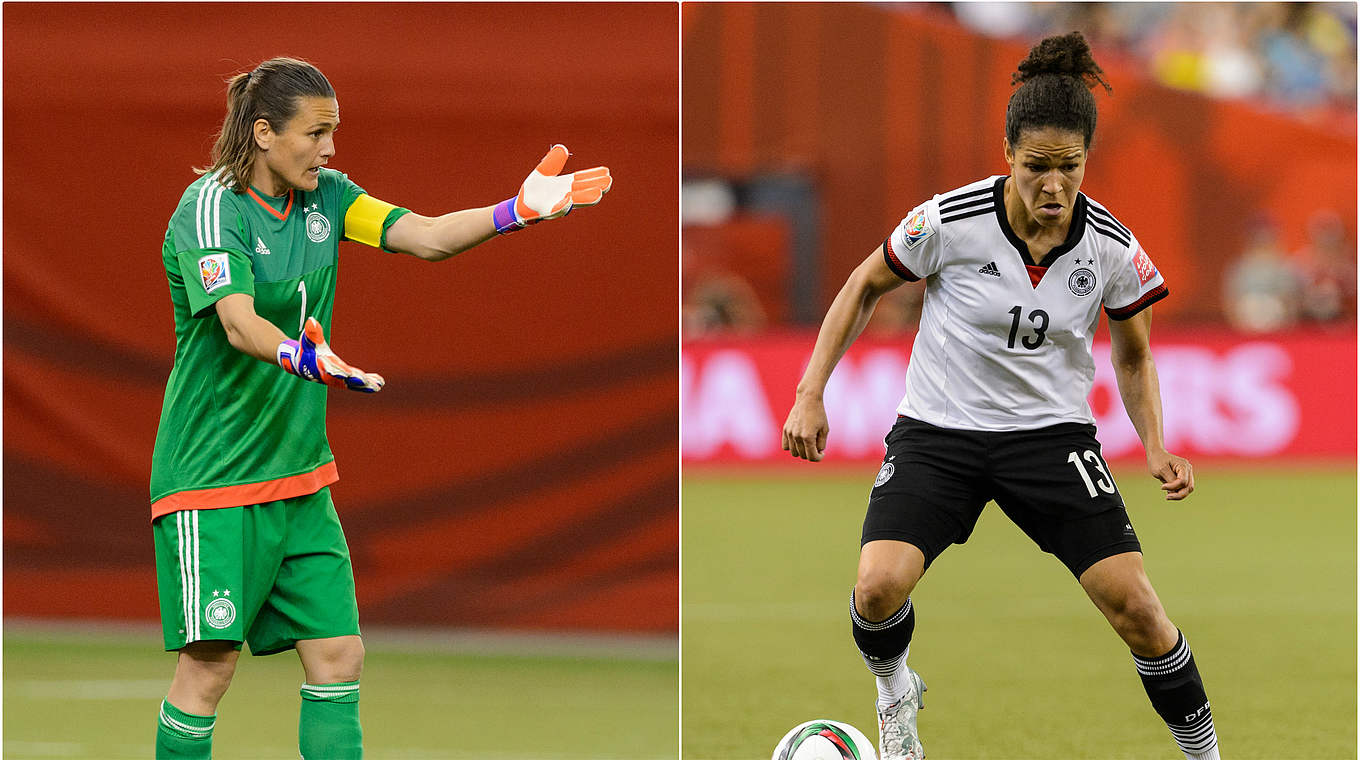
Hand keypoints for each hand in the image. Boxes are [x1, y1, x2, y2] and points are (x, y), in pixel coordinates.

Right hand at [277, 317, 384, 392]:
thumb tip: (311, 320)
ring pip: (353, 384)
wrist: (301, 364)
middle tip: (368, 382)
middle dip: (356, 381)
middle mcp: (331, 376)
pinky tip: (380, 383)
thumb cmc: (307, 349)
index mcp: (323, 366)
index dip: (340, 372)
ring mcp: (338, 380)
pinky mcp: (344, 380)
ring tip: (379, 385)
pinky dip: (368, 383)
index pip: (332, 370)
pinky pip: (356, 383)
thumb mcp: (308, 340)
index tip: (349, 374)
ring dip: (366, 385)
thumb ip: (312, 332)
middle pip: (345, 380)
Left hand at [492, 144, 611, 233]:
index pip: (582, 180)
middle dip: (595, 187)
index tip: (606, 172)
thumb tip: (562, 148)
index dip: (594, 176)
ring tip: (598, 194)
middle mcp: (565, 195)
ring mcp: (557, 204)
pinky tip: (569, 201)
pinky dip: (563, 205)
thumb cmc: (534, 190)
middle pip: (583, 191)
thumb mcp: (542, 172)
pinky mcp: (547, 212)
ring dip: (585, 198)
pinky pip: (556, 209)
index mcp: (565, 185)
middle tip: (608, 183)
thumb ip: (552, 162)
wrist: (520, 206)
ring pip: (574, 201)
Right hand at [782, 396, 829, 461]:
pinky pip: (785, 446)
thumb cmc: (819, 414)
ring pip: (794, 452)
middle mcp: (797, 436)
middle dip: (811, 453)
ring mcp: (789, 433)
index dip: (818, 458)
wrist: (808, 399)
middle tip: (817, 446)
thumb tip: (816, 452)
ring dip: (802, 451)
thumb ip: (821, 444)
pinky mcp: (785, 429)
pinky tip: (799, 441)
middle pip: (803, 455)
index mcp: (808, 437)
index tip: (822, 454)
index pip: (812, 457)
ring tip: (808, 443)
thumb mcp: (825, 430)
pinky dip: (792, 447)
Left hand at [1148, 449, 1193, 499]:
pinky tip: (1169, 491)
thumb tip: (1177, 491)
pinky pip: (1184, 488)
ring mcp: (1188, 474)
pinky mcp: (1184, 478)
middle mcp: (1188, 470)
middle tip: (1167, 497)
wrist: (1156, 455)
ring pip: (1188, 489)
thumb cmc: (1157, 461)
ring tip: (1168, 495)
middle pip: (1189, 487)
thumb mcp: (1161, 470)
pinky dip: (1177, 492)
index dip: (1173, 486)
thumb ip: (1170, 480)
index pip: (1183, 481)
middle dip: (1179, 494)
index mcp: (1184, 466)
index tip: (1162, 487)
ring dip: (1179, 494)